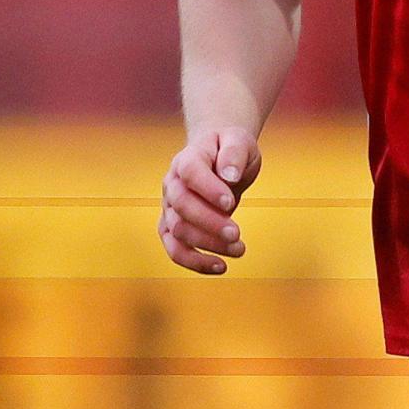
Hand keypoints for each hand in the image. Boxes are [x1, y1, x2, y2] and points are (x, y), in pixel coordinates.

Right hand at [159, 128, 260, 275]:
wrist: (217, 157)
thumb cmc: (228, 150)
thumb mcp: (238, 141)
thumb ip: (234, 154)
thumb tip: (229, 176)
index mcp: (187, 159)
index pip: (190, 172)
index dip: (207, 189)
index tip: (230, 202)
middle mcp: (172, 183)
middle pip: (181, 206)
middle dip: (209, 223)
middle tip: (236, 234)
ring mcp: (169, 207)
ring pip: (178, 231)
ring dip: (208, 244)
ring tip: (239, 249)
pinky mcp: (173, 227)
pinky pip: (175, 250)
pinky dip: (195, 262)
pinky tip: (220, 267)